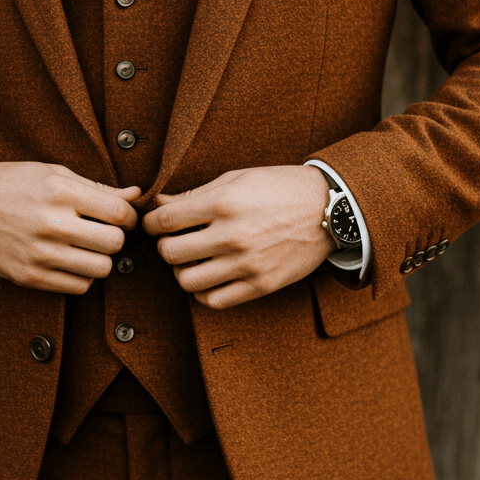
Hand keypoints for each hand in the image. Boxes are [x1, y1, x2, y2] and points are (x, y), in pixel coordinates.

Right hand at [0, 161, 140, 293]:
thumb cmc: (12, 184)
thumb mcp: (54, 173)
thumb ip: (97, 188)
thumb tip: (137, 196)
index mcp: (60, 192)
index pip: (120, 213)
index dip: (129, 217)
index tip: (121, 217)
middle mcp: (51, 223)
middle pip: (114, 244)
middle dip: (115, 238)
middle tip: (103, 232)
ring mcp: (39, 254)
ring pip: (100, 269)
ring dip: (100, 259)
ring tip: (86, 247)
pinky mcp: (29, 277)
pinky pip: (78, 287)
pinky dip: (82, 276)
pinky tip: (71, 261)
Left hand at [141, 165, 334, 309]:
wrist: (329, 210)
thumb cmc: (280, 189)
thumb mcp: (237, 178)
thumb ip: (197, 194)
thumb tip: (160, 205)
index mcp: (224, 203)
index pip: (164, 220)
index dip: (151, 224)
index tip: (155, 225)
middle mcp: (233, 235)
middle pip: (171, 253)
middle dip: (166, 247)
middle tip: (175, 242)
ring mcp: (247, 263)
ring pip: (188, 281)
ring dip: (183, 272)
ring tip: (193, 261)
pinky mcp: (261, 284)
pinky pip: (215, 300)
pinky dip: (204, 293)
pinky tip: (209, 278)